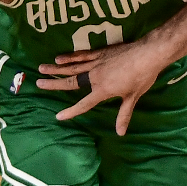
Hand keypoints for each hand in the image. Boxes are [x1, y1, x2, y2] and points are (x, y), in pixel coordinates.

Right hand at [36, 42, 161, 134]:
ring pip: (72, 66)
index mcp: (103, 90)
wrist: (148, 54)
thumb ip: (124, 115)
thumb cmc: (142, 77)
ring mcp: (96, 62)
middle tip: (38, 83)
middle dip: (54, 83)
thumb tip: (120, 133)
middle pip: (71, 82)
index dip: (71, 111)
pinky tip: (60, 57)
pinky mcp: (100, 52)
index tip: (58, 116)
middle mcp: (95, 76)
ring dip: (56, 68)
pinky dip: (70, 56)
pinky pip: (81, 55)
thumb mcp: (133, 98)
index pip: (84, 104)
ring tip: (42, 68)